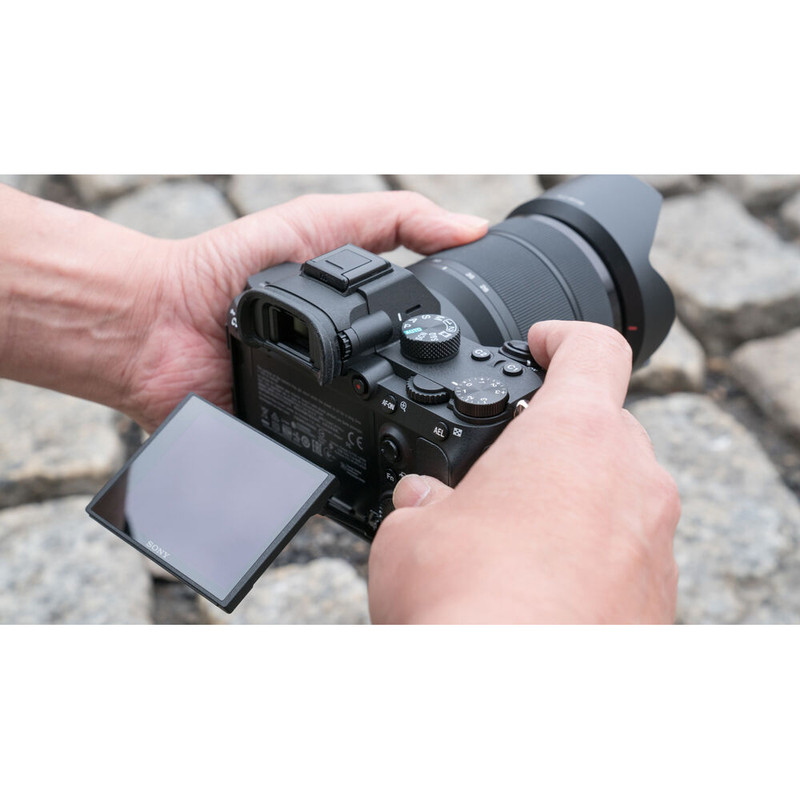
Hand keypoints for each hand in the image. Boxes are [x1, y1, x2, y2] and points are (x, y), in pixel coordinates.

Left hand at [0, 185, 487, 431]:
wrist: (156, 321)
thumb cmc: (227, 268)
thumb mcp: (323, 225)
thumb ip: (394, 222)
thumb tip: (473, 230)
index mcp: (357, 334)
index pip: (424, 352)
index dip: (461, 363)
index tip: (502, 369)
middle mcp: (344, 381)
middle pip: (409, 407)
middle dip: (443, 416)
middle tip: (483, 426)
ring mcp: (318, 420)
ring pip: (375, 448)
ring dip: (401, 449)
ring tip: (440, 456)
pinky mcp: (288, 457)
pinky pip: (324, 478)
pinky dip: (346, 482)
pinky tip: (373, 476)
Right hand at [368, 321, 680, 623]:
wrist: (512, 703)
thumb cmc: (468, 608)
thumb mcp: (410, 533)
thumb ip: (422, 500)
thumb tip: (422, 501)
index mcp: (573, 435)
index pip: (591, 349)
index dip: (561, 336)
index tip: (540, 342)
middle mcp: (631, 478)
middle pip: (603, 425)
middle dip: (553, 437)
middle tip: (503, 469)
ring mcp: (654, 539)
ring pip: (617, 490)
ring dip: (570, 497)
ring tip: (511, 537)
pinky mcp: (661, 595)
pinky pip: (626, 548)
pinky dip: (589, 550)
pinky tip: (538, 584)